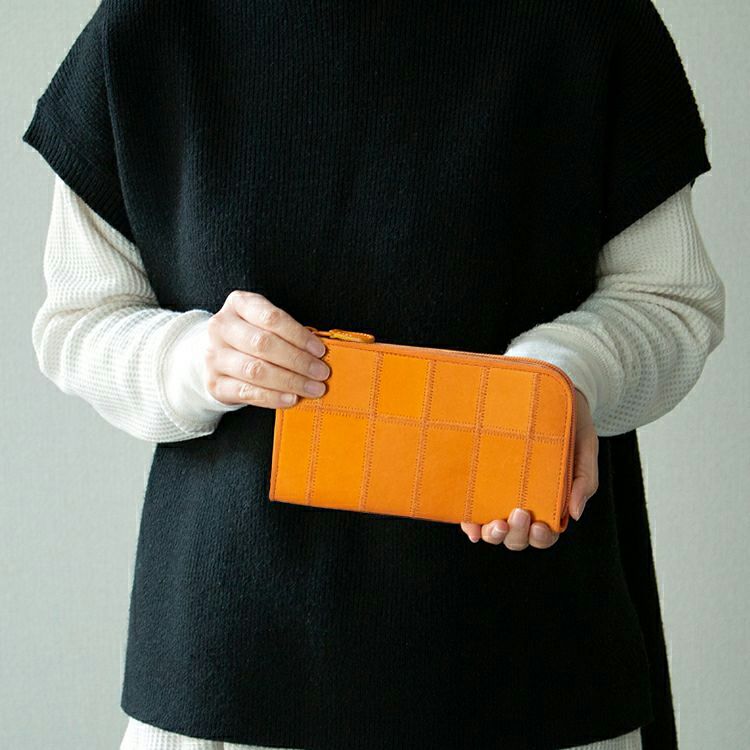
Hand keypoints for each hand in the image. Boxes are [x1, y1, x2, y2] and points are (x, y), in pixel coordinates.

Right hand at [203, 291, 330, 408]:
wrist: (214, 354)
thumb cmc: (248, 336)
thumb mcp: (263, 322)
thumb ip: (286, 333)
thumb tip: (318, 354)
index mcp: (238, 304)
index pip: (271, 318)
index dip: (299, 336)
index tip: (320, 351)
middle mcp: (221, 328)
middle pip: (263, 344)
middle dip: (298, 361)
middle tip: (321, 373)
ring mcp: (214, 356)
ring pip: (256, 370)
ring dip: (289, 381)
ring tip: (312, 388)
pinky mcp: (215, 383)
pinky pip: (247, 392)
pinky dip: (273, 397)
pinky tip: (291, 398)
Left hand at [460, 387, 598, 549]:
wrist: (551, 393)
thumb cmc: (571, 424)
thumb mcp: (585, 448)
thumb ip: (584, 480)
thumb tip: (574, 514)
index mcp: (550, 502)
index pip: (545, 533)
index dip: (542, 538)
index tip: (541, 526)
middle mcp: (524, 503)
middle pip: (518, 536)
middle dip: (516, 535)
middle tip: (517, 514)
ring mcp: (501, 493)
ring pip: (494, 528)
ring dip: (492, 534)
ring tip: (493, 524)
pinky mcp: (484, 479)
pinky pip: (474, 508)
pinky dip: (472, 523)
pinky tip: (470, 524)